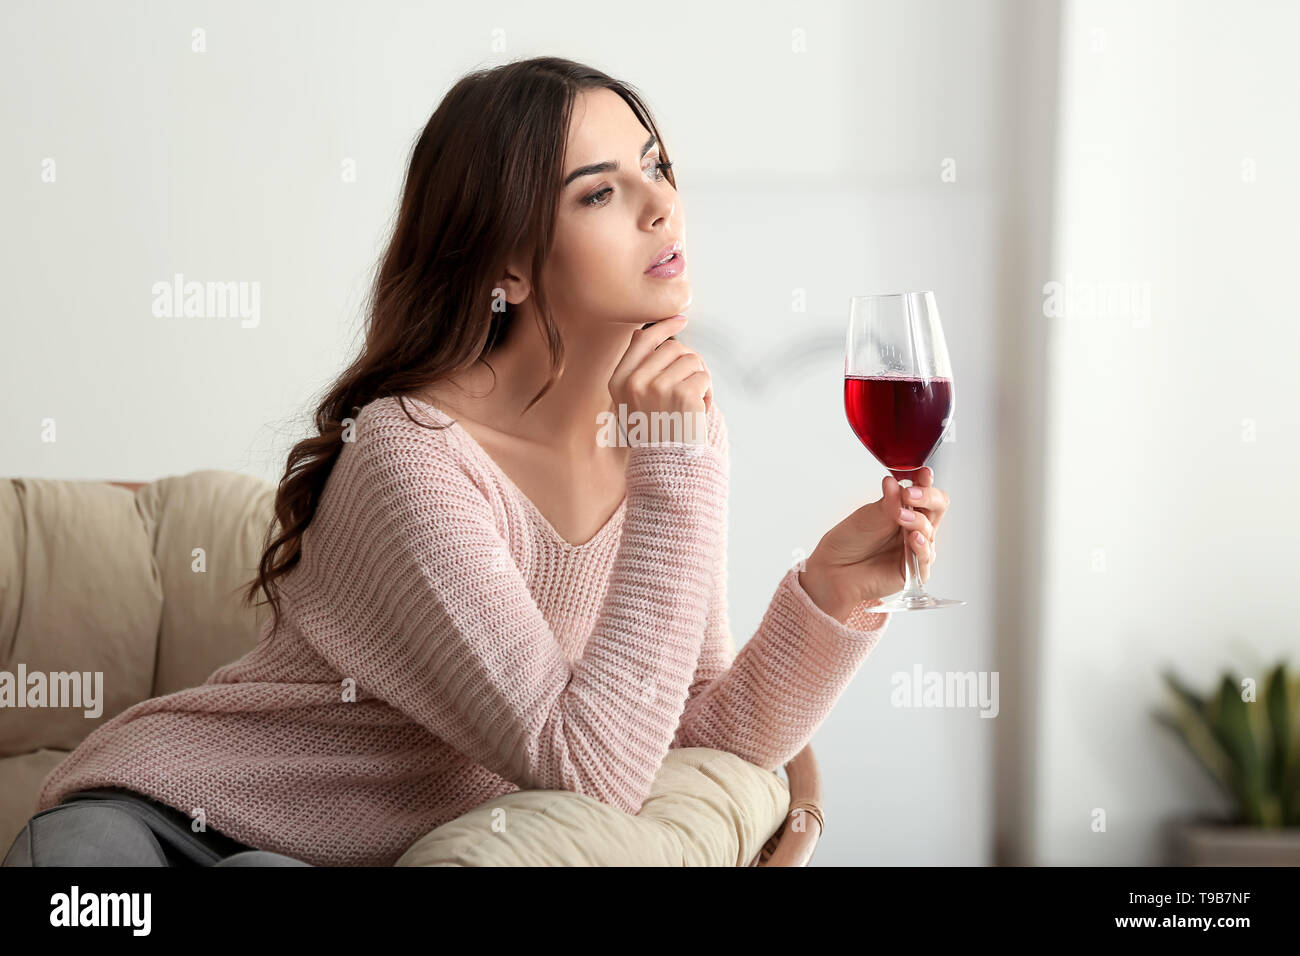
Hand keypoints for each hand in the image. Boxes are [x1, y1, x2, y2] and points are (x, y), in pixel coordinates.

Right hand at [610, 316, 712, 442]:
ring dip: (700, 378)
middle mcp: (635, 383)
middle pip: (673, 348)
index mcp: (619, 382)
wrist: (666, 465)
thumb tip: (640, 332)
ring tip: (693, 402)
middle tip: (692, 385)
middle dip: (689, 362)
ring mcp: (658, 388)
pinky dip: (707, 393)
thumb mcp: (630, 401)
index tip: (680, 321)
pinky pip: (704, 377)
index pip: (642, 340)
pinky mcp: (682, 396)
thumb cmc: (654, 432)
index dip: (663, 327)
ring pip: (692, 360)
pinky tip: (699, 411)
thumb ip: (634, 369)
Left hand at [797, 467, 949, 619]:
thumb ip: (888, 502)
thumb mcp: (870, 514)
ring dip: (917, 521)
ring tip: (901, 516)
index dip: (926, 482)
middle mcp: (915, 527)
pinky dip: (920, 547)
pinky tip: (914, 538)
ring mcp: (916, 548)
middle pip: (937, 508)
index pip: (926, 493)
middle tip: (910, 494)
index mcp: (906, 509)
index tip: (922, 473)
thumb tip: (894, 481)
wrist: (833, 568)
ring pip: (930, 531)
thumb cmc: (850, 540)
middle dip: (928, 497)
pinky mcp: (914, 571)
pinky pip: (924, 558)